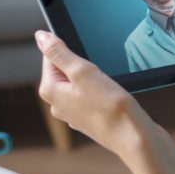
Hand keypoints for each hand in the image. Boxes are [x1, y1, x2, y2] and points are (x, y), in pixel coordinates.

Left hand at [36, 30, 174, 173]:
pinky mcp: (89, 118)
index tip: (87, 59)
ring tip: (108, 88)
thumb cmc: (110, 107)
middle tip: (100, 75)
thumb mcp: (82, 71)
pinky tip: (112, 98)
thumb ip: (59, 52)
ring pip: (81, 82)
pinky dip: (102, 91)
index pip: (50, 57)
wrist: (133, 137)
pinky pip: (92, 95)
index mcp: (50, 91)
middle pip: (65, 69)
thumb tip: (41, 36)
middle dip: (84, 65)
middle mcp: (58, 104)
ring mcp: (74, 112)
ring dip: (95, 78)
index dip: (71, 50)